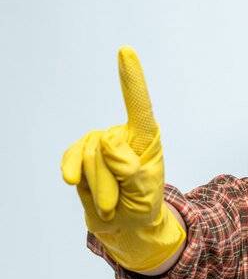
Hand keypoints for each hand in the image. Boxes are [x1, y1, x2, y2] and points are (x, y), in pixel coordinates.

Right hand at [62, 47, 184, 270]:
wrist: (125, 226)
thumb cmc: (142, 207)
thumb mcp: (145, 195)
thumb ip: (131, 170)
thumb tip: (106, 141)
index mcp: (146, 140)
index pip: (139, 106)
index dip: (132, 80)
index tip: (126, 52)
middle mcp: (122, 135)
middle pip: (105, 149)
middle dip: (109, 183)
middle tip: (119, 203)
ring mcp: (99, 143)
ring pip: (88, 157)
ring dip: (98, 188)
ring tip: (111, 202)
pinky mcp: (81, 154)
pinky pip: (71, 159)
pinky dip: (75, 175)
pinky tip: (75, 182)